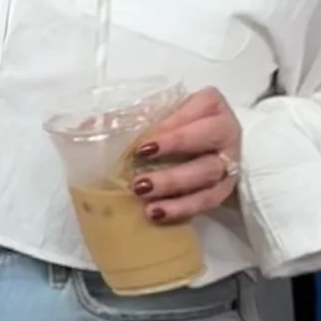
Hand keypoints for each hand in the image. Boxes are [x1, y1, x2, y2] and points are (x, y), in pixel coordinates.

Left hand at [133, 91, 245, 225]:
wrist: (215, 152)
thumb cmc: (183, 127)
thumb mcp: (167, 114)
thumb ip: (137, 116)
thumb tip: (90, 125)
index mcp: (212, 107)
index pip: (196, 111)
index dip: (171, 127)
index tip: (143, 143)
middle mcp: (226, 133)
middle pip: (207, 140)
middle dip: (174, 149)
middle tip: (140, 165)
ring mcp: (229, 164)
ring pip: (207, 175)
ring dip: (173, 185)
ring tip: (143, 194)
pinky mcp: (224, 190)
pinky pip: (207, 201)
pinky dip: (181, 208)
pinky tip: (157, 212)